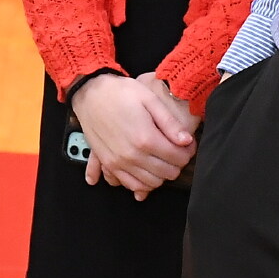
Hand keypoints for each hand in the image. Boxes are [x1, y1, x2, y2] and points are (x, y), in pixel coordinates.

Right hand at [70, 72, 196, 199]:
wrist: (90, 93)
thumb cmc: (119, 93)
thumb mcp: (149, 99)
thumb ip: (169, 122)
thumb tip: (186, 140)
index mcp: (146, 138)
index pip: (178, 158)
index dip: (188, 152)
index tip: (187, 144)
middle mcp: (133, 155)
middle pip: (167, 173)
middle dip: (177, 163)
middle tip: (177, 150)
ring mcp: (119, 162)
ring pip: (151, 183)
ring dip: (162, 174)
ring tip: (162, 159)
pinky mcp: (109, 164)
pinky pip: (131, 185)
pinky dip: (143, 183)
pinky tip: (147, 171)